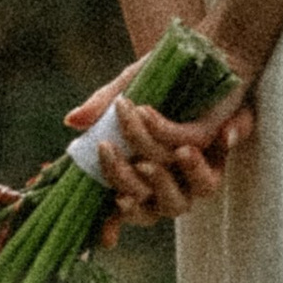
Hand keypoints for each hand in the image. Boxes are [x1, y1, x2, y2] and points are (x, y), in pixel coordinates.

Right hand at [64, 57, 256, 236]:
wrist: (208, 48)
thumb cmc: (167, 76)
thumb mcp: (128, 87)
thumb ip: (100, 108)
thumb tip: (70, 121)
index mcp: (151, 173)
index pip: (134, 211)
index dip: (115, 224)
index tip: (103, 233)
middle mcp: (178, 176)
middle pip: (155, 204)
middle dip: (124, 179)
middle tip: (105, 147)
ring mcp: (196, 159)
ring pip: (176, 177)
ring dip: (145, 151)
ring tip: (131, 118)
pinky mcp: (211, 137)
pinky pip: (185, 144)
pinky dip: (160, 130)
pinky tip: (145, 110)